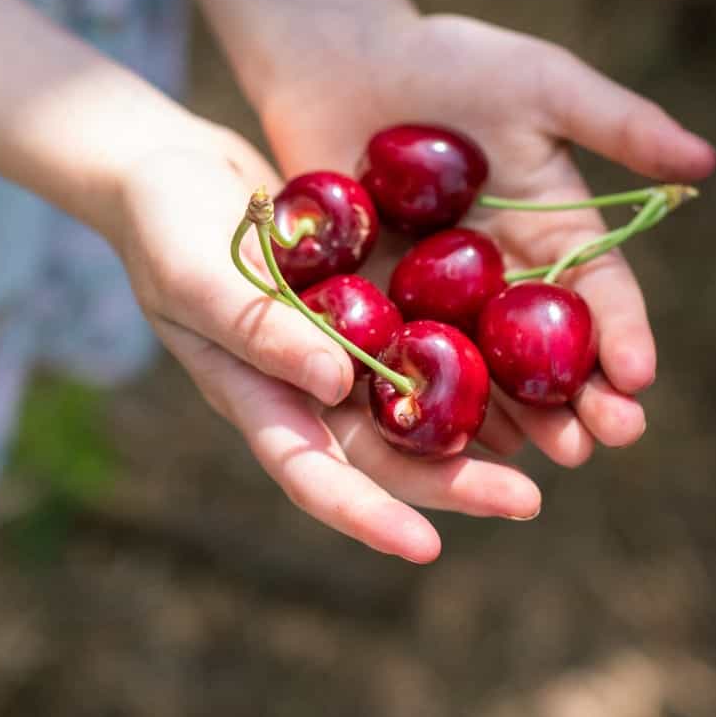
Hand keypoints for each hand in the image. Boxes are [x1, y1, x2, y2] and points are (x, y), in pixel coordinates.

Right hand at [112, 123, 543, 563]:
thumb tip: (335, 385)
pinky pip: (424, 339)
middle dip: (452, 484)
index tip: (428, 550)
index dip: (367, 516)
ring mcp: (336, 344)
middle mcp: (302, 386)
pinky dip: (470, 358)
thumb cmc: (163, 225)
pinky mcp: (364, 299)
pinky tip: (527, 364)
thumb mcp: (197, 275)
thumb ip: (258, 330)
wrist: (170, 166)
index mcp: (254, 396)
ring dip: (477, 430)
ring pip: (415, 405)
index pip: (312, 473)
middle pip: (382, 453)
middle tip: (528, 501)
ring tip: (552, 446)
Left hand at [256, 13, 715, 465]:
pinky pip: (405, 360)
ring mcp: (439, 298)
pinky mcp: (373, 303)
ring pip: (485, 373)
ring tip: (543, 458)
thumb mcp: (539, 83)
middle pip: (549, 353)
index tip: (639, 378)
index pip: (600, 296)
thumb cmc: (444, 60)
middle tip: (604, 441)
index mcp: (553, 231)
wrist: (340, 58)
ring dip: (517, 418)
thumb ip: (617, 124)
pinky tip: (446, 439)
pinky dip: (428, 400)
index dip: (623, 336)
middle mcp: (503, 278)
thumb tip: (705, 164)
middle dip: (582, 400)